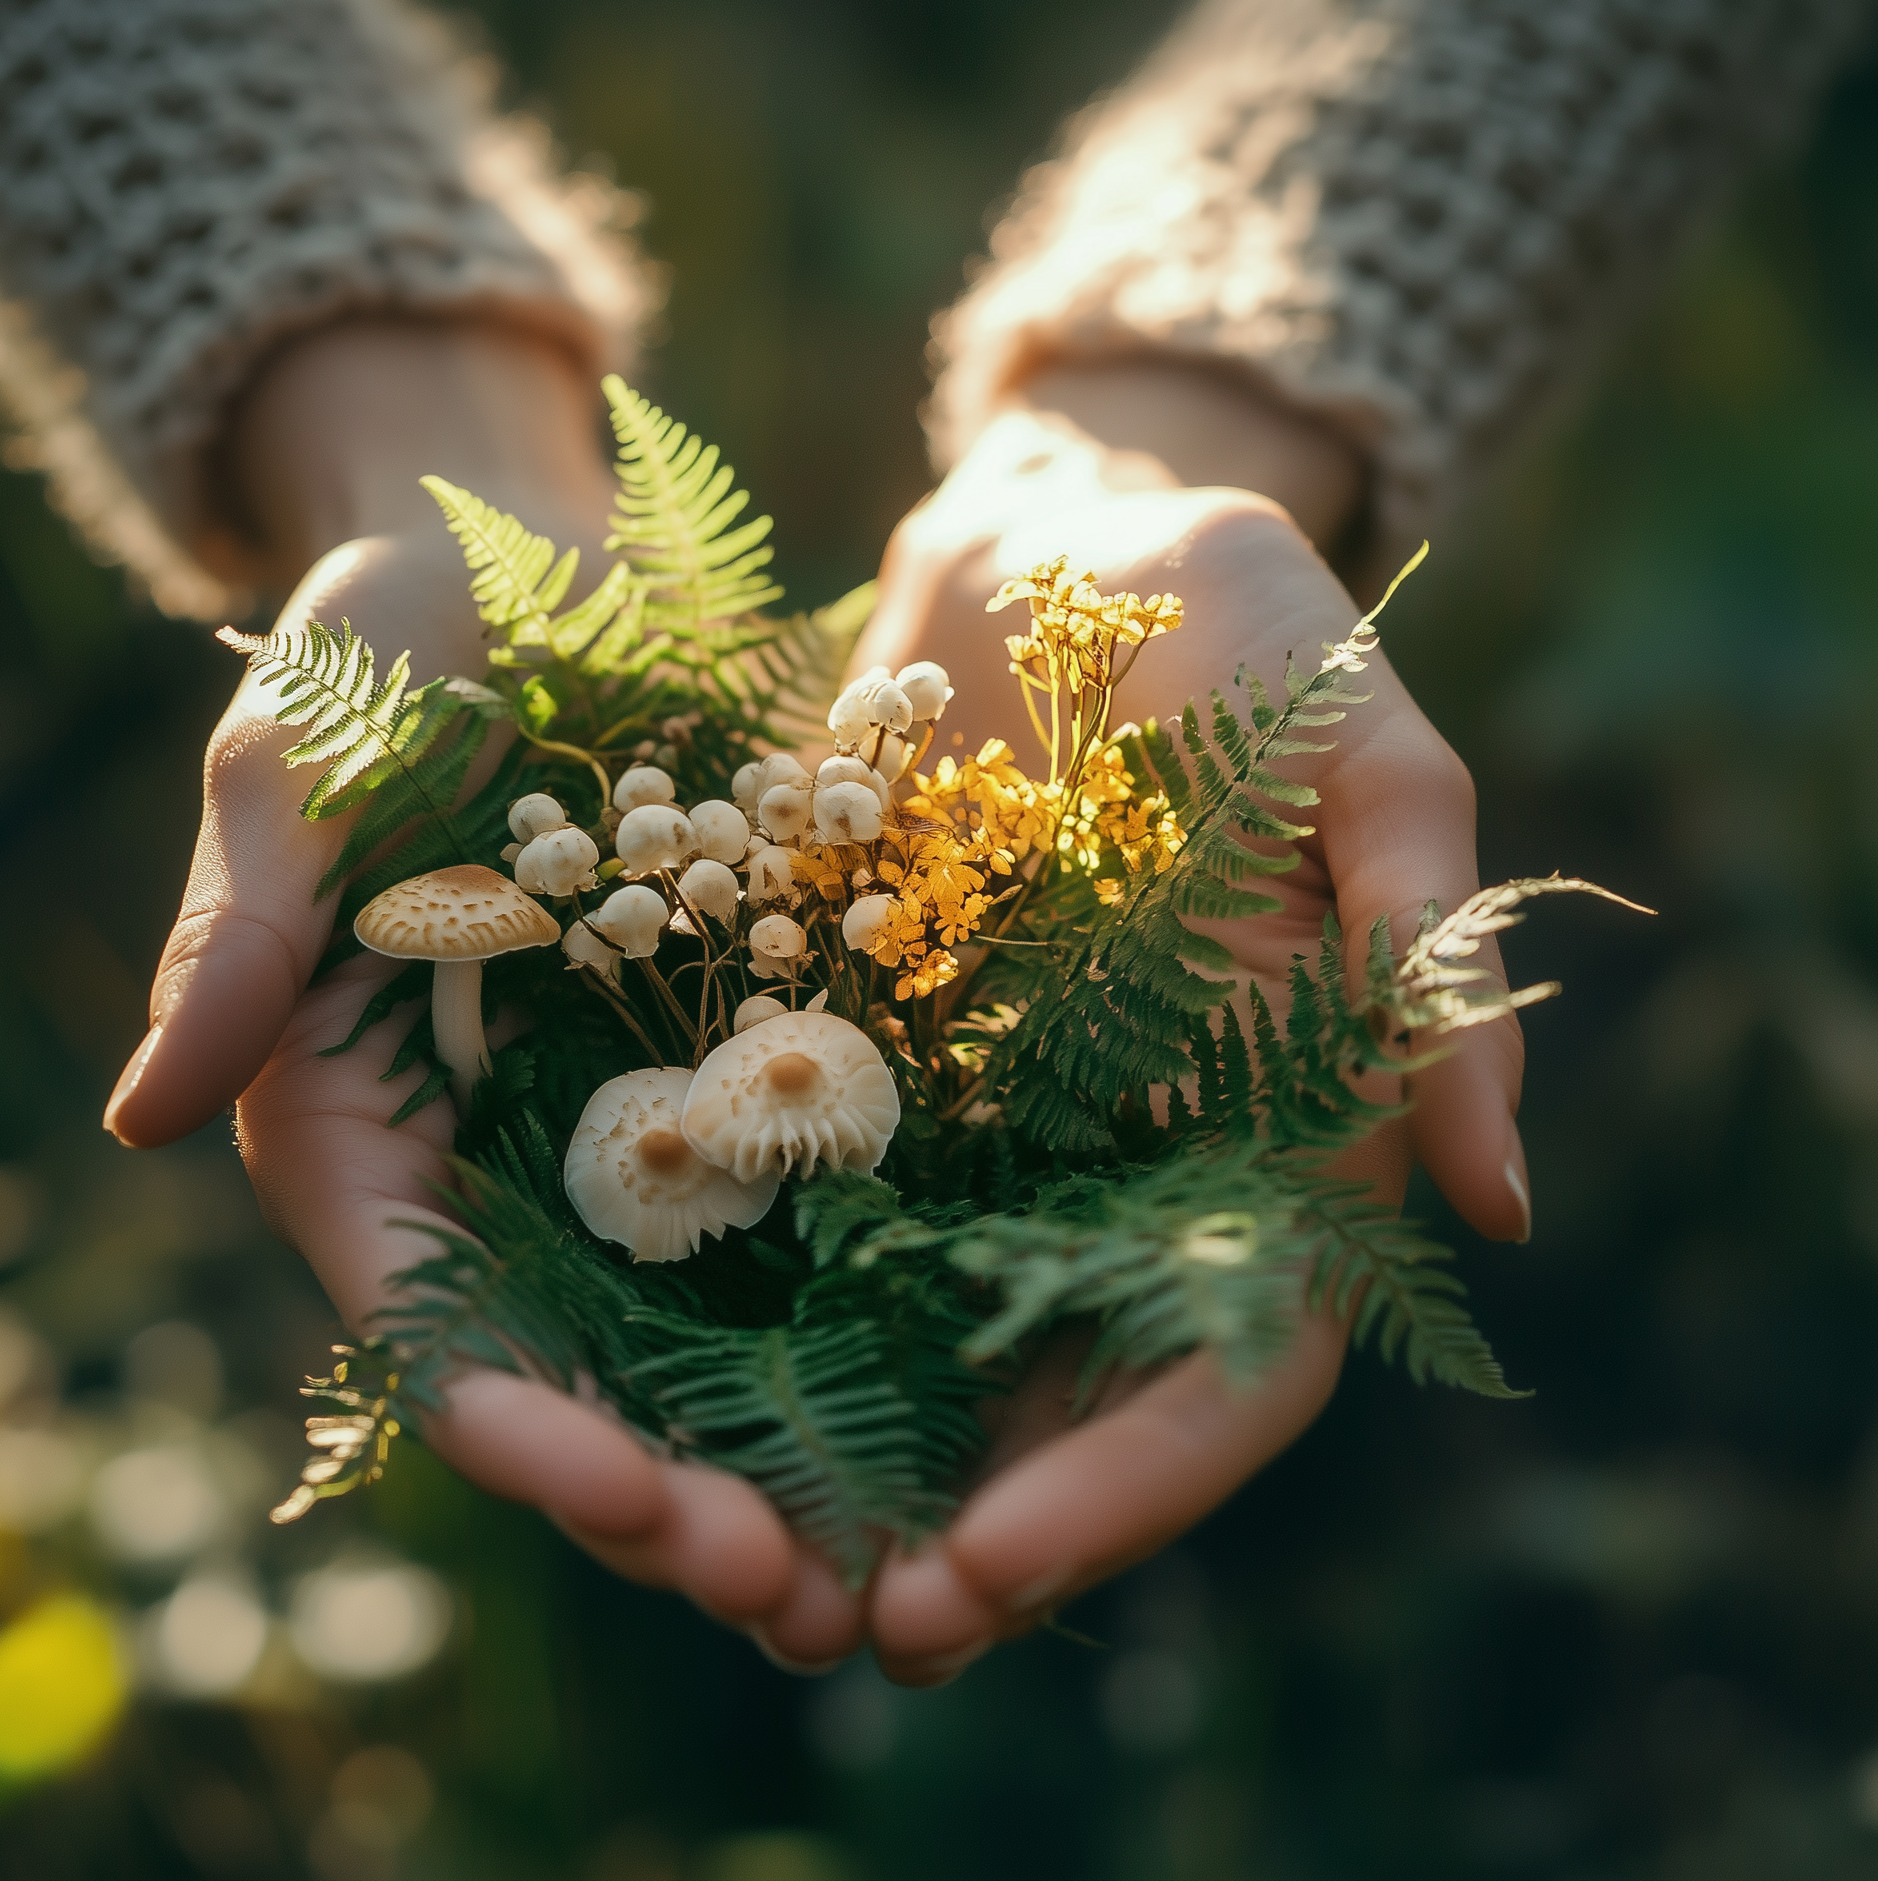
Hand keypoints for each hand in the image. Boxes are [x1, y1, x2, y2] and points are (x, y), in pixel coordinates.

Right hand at [101, 319, 852, 1661]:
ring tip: (889, 1554)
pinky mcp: (758, 1056)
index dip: (518, 1423)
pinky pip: (819, 1197)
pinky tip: (974, 1371)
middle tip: (789, 1586)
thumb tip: (139, 1120)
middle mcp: (505, 1157)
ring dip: (786, 1450)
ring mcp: (641, 1118)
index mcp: (364, 1124)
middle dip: (669, 1492)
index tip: (621, 1498)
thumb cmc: (393, 644)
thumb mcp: (302, 761)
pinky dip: (880, 1299)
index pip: (429, 1315)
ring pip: (707, 1329)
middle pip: (581, 1369)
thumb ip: (247, 929)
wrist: (555, 564)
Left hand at [849, 360, 1529, 1683]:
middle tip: (850, 1624)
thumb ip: (1421, 943)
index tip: (1003, 1560)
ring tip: (733, 1557)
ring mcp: (995, 1112)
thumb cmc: (1235, 619)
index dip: (1136, 1477)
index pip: (1232, 1354)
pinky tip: (658, 1369)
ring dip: (854, 1453)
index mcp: (1275, 1116)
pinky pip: (818, 1198)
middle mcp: (1131, 1146)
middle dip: (978, 1520)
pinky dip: (758, 1295)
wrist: (1058, 535)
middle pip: (1069, 1387)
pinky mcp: (874, 1050)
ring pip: (936, 1332)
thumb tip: (1500, 1196)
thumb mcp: (1355, 746)